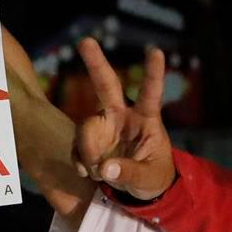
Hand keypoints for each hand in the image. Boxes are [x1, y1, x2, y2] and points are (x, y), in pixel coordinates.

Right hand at [72, 37, 173, 200]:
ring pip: (85, 126)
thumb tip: (105, 168)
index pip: (151, 93)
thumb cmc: (154, 177)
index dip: (153, 72)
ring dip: (87, 150)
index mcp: (147, 119)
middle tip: (85, 41)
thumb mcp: (149, 179)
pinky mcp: (90, 141)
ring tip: (98, 173)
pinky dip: (80, 161)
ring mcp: (104, 127)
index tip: (155, 51)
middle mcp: (122, 116)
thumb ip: (130, 173)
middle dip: (96, 63)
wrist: (140, 191)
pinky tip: (89, 173)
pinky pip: (76, 146)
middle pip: (107, 85)